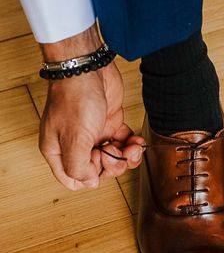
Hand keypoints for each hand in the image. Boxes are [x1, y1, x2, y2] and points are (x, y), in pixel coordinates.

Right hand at [38, 26, 143, 189]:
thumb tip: (87, 183)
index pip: (72, 179)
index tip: (100, 165)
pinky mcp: (109, 124)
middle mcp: (74, 144)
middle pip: (98, 170)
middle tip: (116, 150)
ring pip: (114, 158)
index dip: (90, 177)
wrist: (89, 69)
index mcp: (58, 151)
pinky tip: (136, 140)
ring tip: (133, 146)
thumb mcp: (74, 138)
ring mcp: (93, 134)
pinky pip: (123, 143)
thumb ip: (78, 166)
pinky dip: (131, 144)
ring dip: (127, 156)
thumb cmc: (75, 99)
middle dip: (113, 165)